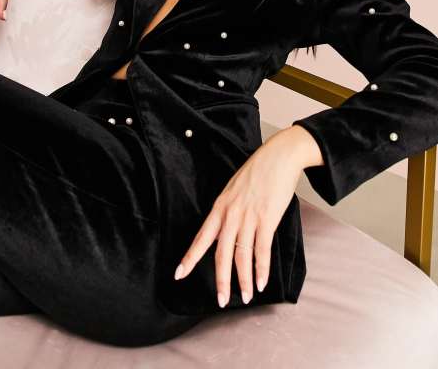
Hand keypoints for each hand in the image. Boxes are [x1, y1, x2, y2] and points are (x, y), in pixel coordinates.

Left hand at [173, 125, 320, 307]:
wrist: (278, 157)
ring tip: (246, 297)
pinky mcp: (267, 219)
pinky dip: (262, 269)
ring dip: (245, 280)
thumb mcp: (233, 189)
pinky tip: (262, 282)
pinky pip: (262, 250)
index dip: (190, 257)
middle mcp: (231, 214)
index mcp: (220, 207)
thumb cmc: (257, 172)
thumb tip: (226, 229)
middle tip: (220, 300)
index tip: (179, 274)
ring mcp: (249, 217)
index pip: (201, 237)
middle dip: (220, 280)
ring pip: (242, 256)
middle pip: (221, 253)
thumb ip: (228, 210)